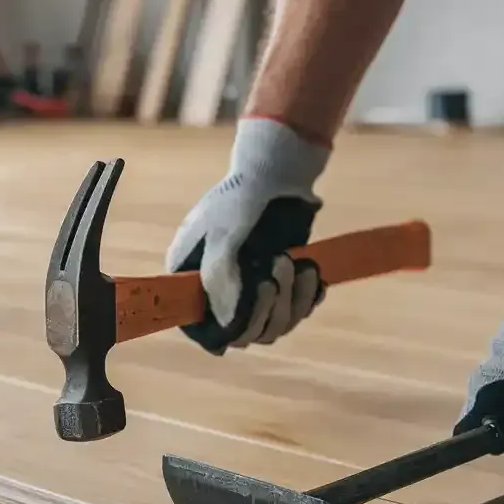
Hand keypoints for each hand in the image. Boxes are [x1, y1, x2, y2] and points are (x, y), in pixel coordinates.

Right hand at [165, 117, 330, 354]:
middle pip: (244, 331)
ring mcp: (252, 288)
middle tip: (279, 266)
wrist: (279, 172)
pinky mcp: (281, 285)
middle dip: (267, 307)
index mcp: (192, 277)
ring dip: (291, 300)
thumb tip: (225, 331)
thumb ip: (219, 284)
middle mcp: (220, 289)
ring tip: (299, 265)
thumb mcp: (223, 239)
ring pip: (274, 324)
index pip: (202, 325)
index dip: (224, 330)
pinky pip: (295, 311)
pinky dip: (307, 298)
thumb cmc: (242, 199)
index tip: (246, 318)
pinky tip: (311, 274)